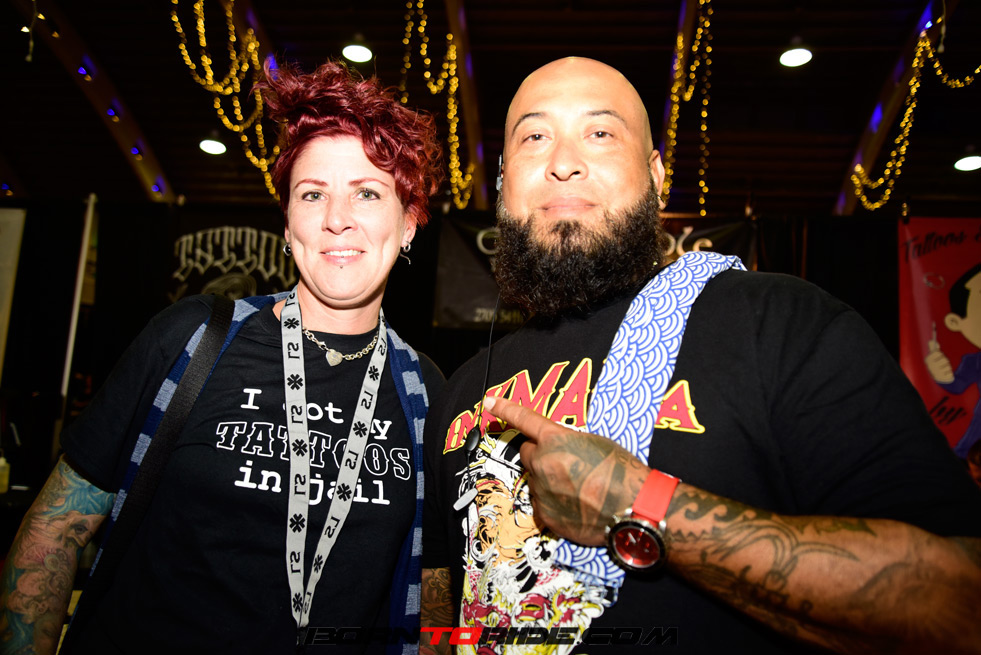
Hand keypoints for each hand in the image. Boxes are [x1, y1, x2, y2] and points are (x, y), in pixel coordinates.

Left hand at [481, 395, 649, 545]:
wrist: (633, 509)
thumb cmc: (622, 472)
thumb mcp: (596, 442)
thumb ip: (568, 441)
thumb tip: (557, 447)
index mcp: (556, 440)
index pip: (524, 419)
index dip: (505, 408)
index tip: (490, 401)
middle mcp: (543, 464)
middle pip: (527, 453)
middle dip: (540, 454)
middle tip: (565, 462)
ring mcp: (542, 491)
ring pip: (535, 480)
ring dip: (548, 480)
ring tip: (578, 488)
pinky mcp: (545, 515)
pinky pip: (541, 503)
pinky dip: (553, 502)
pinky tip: (575, 505)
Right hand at [925, 329, 953, 383]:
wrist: (936, 376)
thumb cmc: (935, 363)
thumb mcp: (933, 355)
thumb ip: (932, 347)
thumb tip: (931, 340)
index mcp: (927, 360)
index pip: (937, 353)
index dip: (940, 354)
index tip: (939, 356)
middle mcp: (930, 367)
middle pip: (944, 359)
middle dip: (945, 361)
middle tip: (942, 363)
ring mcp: (936, 373)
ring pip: (948, 366)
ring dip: (948, 366)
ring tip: (943, 368)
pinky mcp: (941, 378)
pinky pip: (950, 372)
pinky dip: (949, 372)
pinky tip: (945, 373)